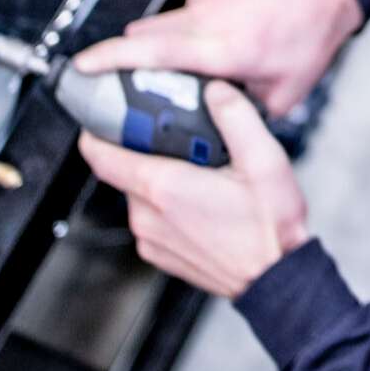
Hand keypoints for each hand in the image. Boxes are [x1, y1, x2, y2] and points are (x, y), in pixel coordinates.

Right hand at [74, 0, 361, 117]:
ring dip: (169, 47)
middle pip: (145, 38)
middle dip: (133, 62)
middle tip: (131, 87)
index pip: (152, 51)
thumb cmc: (312, 32)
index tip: (81, 67)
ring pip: (165, 25)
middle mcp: (209, 16)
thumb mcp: (283, 94)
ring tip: (199, 62)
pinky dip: (194, 27)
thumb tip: (214, 129)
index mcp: (224, 47)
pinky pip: (186, 11)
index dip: (109, 59)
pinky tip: (225, 35)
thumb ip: (242, 114)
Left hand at [78, 82, 309, 296]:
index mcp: (164, 187)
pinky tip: (198, 200)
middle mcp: (148, 215)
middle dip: (142, 151)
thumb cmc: (269, 229)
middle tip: (175, 137)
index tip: (101, 116)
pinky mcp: (159, 253)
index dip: (94, 131)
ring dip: (157, 178)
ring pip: (137, 194)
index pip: (100, 156)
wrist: (275, 278)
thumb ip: (237, 117)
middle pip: (123, 170)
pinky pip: (150, 217)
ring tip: (195, 170)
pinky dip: (165, 204)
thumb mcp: (264, 160)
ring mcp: (151, 238)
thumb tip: (216, 91)